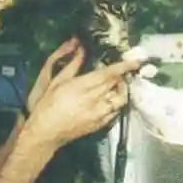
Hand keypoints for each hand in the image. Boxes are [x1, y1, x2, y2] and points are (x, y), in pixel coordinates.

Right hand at [24, 52, 142, 149]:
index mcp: (84, 87)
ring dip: (121, 90)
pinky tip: (109, 100)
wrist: (46, 132)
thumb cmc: (47, 105)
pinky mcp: (100, 124)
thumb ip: (72, 66)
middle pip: (117, 85)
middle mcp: (96, 100)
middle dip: (122, 76)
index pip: (110, 74)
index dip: (124, 66)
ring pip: (120, 99)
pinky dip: (116, 103)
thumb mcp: (56, 82)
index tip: (136, 61)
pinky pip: (115, 112)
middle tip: (121, 70)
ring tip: (115, 85)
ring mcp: (100, 114)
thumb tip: (81, 49)